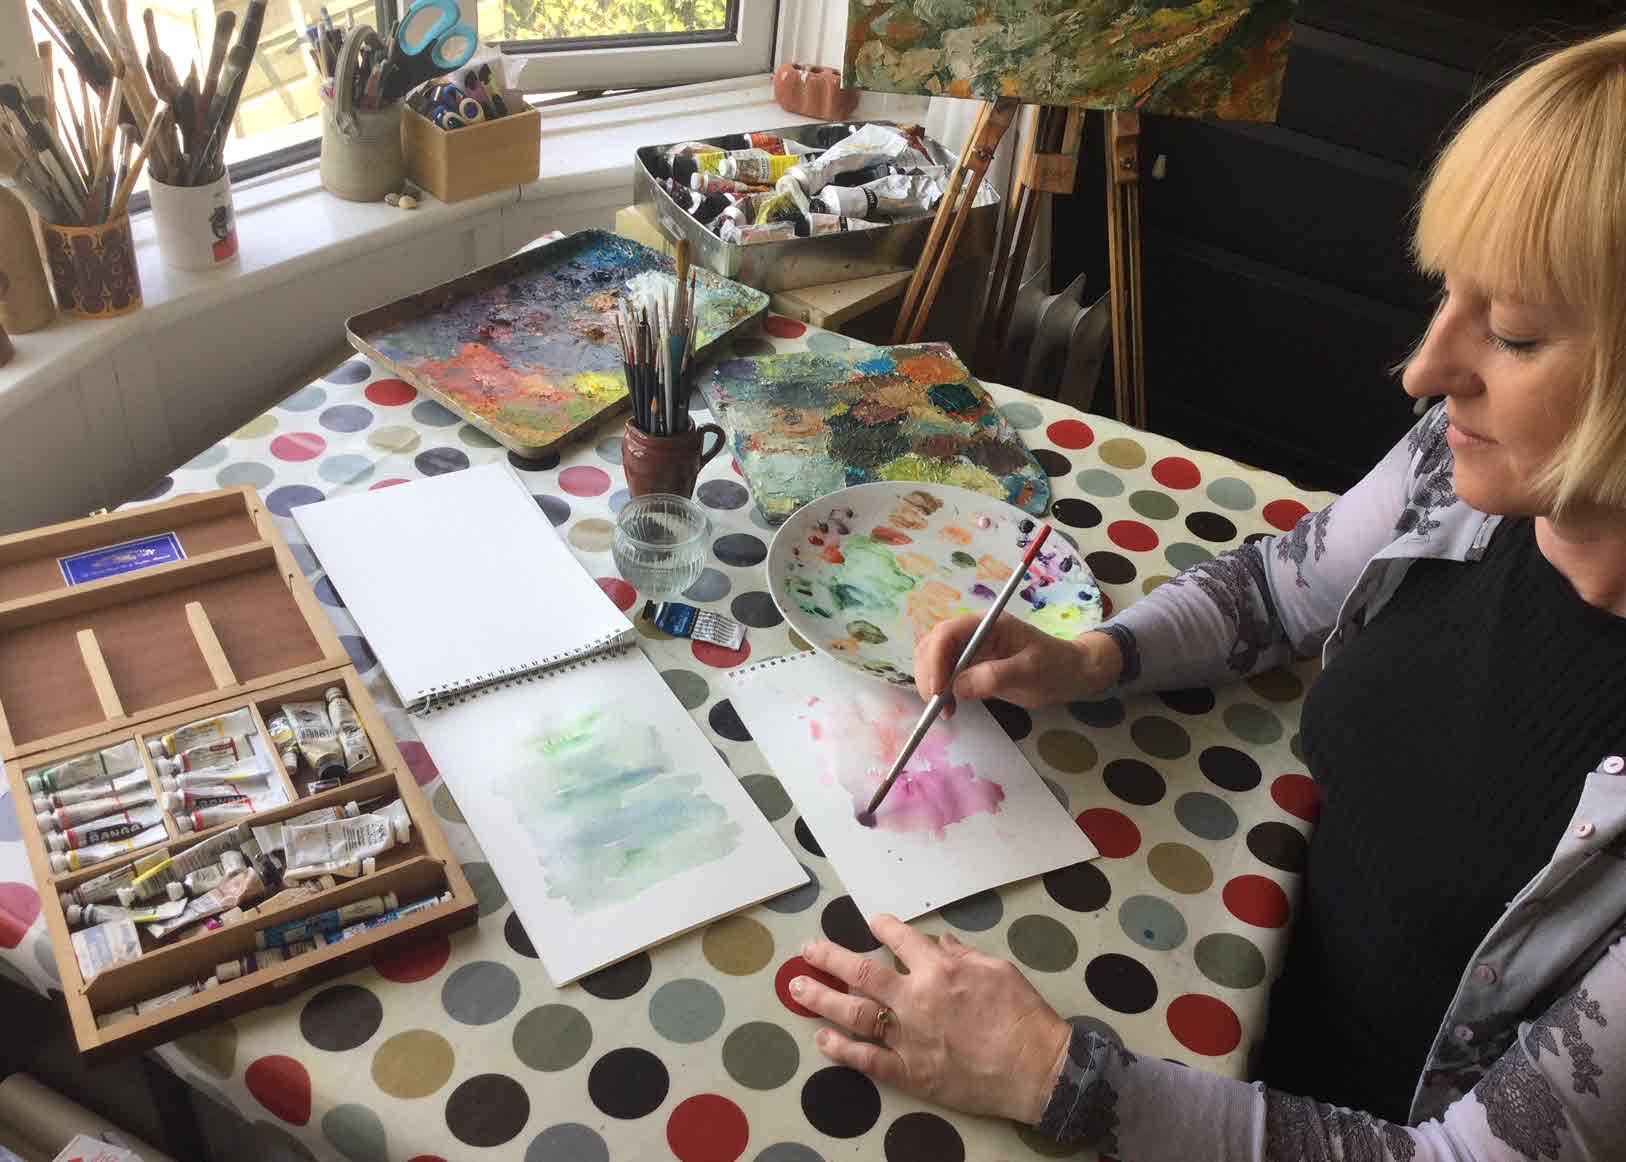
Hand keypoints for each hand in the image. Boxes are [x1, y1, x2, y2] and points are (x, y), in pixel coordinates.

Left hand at [792, 915, 1070, 1125]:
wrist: (1037, 1068)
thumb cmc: (1023, 1015)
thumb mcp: (999, 969)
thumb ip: (963, 954)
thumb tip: (940, 943)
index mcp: (939, 968)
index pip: (901, 939)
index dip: (883, 927)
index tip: (873, 922)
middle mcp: (916, 998)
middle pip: (861, 972)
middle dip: (829, 958)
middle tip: (807, 951)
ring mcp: (909, 1037)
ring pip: (854, 1013)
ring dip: (822, 999)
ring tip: (797, 989)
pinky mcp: (911, 1072)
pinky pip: (868, 1060)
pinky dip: (842, 1049)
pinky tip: (822, 1039)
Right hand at [914, 619, 1121, 714]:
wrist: (1069, 674)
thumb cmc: (1054, 667)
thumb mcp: (1029, 671)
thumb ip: (994, 676)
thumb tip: (957, 687)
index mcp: (987, 624)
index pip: (948, 633)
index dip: (936, 659)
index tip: (938, 691)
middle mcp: (973, 633)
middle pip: (933, 645)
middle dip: (929, 674)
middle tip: (938, 706)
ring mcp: (970, 649)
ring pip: (933, 660)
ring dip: (931, 684)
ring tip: (946, 710)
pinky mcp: (970, 666)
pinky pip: (944, 675)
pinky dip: (940, 691)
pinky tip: (950, 707)